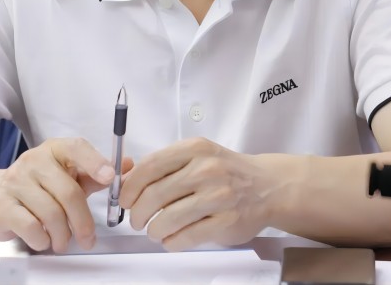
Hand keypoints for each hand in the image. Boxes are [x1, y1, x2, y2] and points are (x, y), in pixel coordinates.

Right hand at [0, 138, 132, 252]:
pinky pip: (30, 227)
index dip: (95, 162)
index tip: (110, 177)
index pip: (77, 148)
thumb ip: (96, 173)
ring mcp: (16, 181)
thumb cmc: (39, 186)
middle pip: (68, 192)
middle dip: (82, 221)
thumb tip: (128, 165)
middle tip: (88, 239)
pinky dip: (42, 239)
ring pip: (50, 213)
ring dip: (62, 235)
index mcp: (55, 149)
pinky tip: (44, 239)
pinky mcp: (1, 204)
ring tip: (63, 241)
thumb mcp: (68, 175)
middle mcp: (34, 160)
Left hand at [119, 137, 273, 250]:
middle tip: (136, 220)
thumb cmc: (225, 170)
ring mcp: (218, 196)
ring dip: (153, 230)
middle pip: (154, 195)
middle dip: (137, 212)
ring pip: (168, 219)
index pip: (150, 166)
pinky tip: (171, 239)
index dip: (130, 186)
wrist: (266, 186)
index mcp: (195, 149)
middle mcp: (206, 169)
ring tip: (154, 230)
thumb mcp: (198, 155)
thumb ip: (166, 165)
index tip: (124, 198)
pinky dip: (172, 242)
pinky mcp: (226, 222)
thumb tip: (127, 182)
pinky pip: (186, 237)